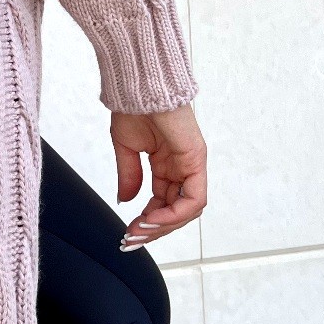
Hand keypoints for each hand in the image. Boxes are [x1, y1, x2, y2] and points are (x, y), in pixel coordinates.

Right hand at [110, 103, 206, 250]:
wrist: (140, 85)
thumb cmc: (134, 107)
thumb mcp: (126, 148)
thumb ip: (130, 176)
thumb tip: (126, 200)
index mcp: (168, 164)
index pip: (163, 202)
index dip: (148, 220)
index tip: (129, 231)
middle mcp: (183, 167)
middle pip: (176, 210)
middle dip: (153, 229)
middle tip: (131, 238)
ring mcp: (192, 164)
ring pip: (187, 210)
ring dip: (163, 225)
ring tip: (140, 231)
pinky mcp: (197, 160)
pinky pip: (193, 198)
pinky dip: (174, 214)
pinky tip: (152, 218)